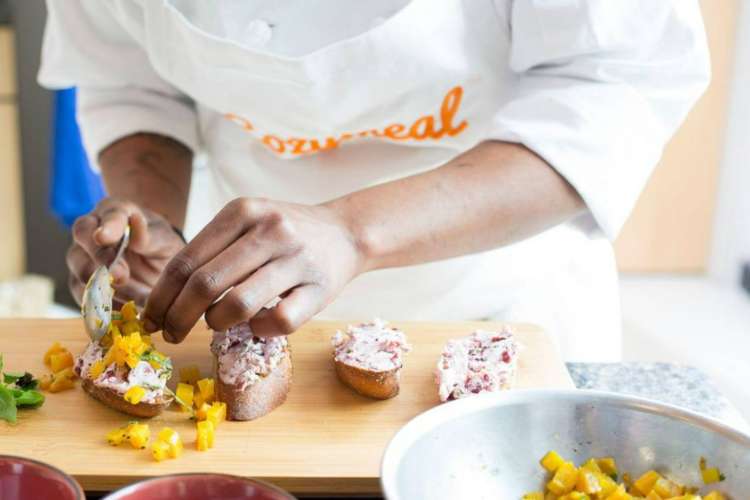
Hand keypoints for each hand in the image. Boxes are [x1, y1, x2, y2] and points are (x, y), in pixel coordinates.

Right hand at [67, 198, 185, 307]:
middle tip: (120, 277)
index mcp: (115, 212)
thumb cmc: (161, 246)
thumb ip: (149, 235)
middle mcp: (92, 231)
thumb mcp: (164, 239)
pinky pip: (85, 297)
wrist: (157, 269)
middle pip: (83, 239)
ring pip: (80, 270)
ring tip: (134, 300)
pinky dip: (104, 307)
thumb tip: (135, 222)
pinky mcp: (81, 284)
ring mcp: (82, 258)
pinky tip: (124, 313)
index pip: (106, 214)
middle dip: (101, 259)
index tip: (104, 237)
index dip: (106, 227)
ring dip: (105, 287)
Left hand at [142, 198, 363, 341]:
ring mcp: (297, 259)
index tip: (150, 318)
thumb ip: (211, 250)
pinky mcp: (319, 289)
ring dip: (216, 323)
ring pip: (238, 305)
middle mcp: (270, 230)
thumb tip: (165, 299)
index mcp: (243, 211)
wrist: (345, 232)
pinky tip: (256, 323)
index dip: (161, 296)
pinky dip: (258, 329)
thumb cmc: (285, 233)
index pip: (186, 261)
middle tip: (171, 334)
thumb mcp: (247, 222)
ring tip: (216, 323)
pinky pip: (277, 321)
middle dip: (178, 318)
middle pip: (205, 285)